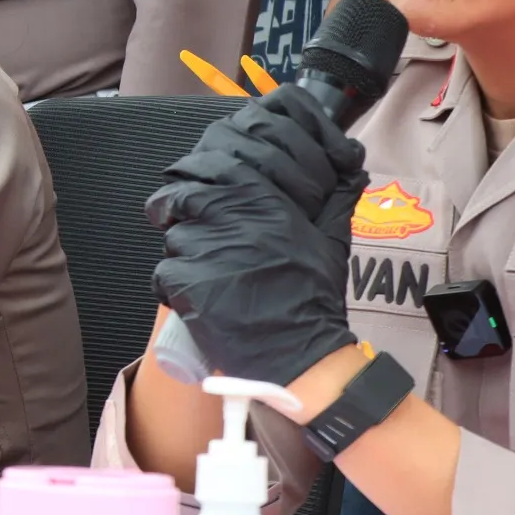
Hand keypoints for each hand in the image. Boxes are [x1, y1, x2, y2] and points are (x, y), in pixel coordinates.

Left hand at [145, 86, 365, 385]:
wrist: (300, 351)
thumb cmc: (313, 295)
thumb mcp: (330, 237)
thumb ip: (335, 196)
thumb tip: (349, 164)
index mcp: (261, 200)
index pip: (214, 165)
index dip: (200, 173)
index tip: (197, 185)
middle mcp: (228, 216)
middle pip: (183, 194)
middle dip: (179, 207)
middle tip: (189, 226)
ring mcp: (203, 247)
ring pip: (174, 235)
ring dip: (183, 249)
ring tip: (202, 270)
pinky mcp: (184, 281)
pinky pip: (165, 273)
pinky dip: (174, 285)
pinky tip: (196, 297)